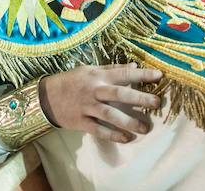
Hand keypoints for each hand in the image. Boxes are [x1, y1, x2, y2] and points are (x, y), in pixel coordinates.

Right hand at [38, 64, 161, 142]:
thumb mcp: (89, 70)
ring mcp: (87, 107)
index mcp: (97, 76)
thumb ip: (111, 69)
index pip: (123, 74)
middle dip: (139, 99)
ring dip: (128, 121)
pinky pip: (99, 130)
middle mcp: (94, 91)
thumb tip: (134, 67)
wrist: (45, 97)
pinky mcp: (81, 122)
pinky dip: (112, 135)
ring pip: (110, 115)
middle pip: (119, 94)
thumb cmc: (70, 81)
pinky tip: (126, 139)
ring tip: (144, 128)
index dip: (141, 75)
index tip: (159, 76)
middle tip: (156, 103)